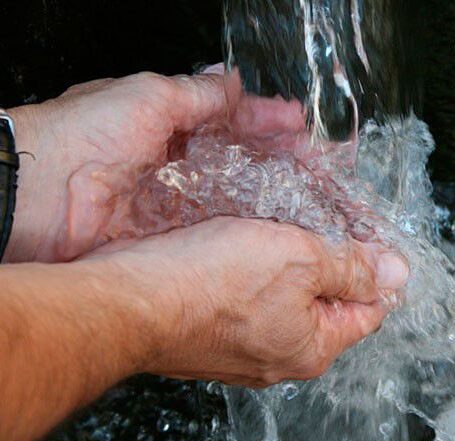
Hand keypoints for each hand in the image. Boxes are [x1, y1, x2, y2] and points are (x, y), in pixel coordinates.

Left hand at [5, 69, 305, 262]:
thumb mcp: (149, 97)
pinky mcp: (167, 237)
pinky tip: (272, 229)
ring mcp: (172, 201)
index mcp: (167, 121)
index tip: (298, 127)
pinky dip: (243, 230)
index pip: (229, 119)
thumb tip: (231, 81)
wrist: (33, 199)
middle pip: (236, 161)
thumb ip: (197, 94)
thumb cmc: (82, 136)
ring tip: (306, 198)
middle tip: (314, 165)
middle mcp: (173, 163)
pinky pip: (214, 230)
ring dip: (268, 196)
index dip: (265, 122)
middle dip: (276, 160)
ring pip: (232, 197)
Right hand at [84, 216, 407, 386]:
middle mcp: (281, 357)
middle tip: (317, 223)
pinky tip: (242, 246)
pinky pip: (249, 301)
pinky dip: (253, 274)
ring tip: (277, 229)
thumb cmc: (209, 284)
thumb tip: (396, 271)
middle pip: (327, 304)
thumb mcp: (300, 259)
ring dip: (287, 263)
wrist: (128, 301)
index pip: (369, 309)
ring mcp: (243, 350)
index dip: (374, 268)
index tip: (366, 237)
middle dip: (328, 261)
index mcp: (313, 348)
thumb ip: (352, 267)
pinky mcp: (212, 334)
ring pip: (286, 299)